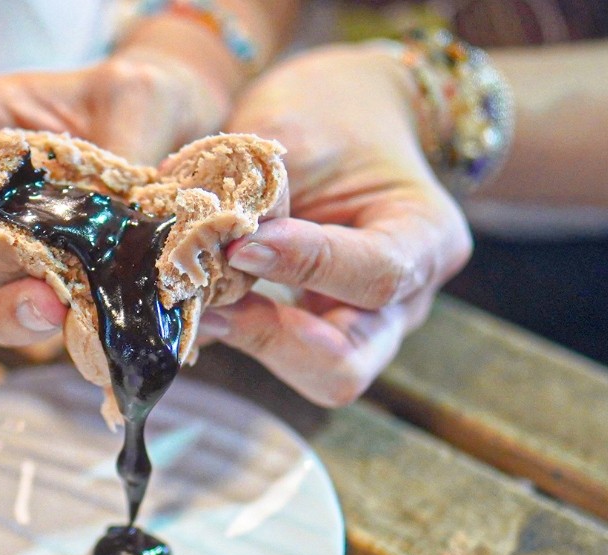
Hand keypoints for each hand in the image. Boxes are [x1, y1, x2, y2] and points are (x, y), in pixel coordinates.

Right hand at [0, 51, 229, 346]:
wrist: (181, 149)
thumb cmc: (135, 105)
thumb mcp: (131, 95)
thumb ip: (123, 131)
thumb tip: (130, 195)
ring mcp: (5, 263)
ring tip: (43, 302)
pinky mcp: (51, 299)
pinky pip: (33, 325)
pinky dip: (51, 326)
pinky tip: (78, 314)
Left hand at [201, 44, 471, 406]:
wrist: (347, 117)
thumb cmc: (333, 113)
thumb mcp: (301, 129)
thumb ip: (262, 190)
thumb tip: (196, 239)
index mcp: (427, 240)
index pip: (377, 274)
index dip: (304, 267)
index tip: (241, 248)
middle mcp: (402, 302)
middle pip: (347, 365)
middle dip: (274, 341)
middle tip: (212, 305)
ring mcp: (360, 326)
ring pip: (311, 373)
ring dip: (248, 341)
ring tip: (196, 301)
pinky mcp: (315, 329)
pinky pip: (278, 354)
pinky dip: (235, 334)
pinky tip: (198, 304)